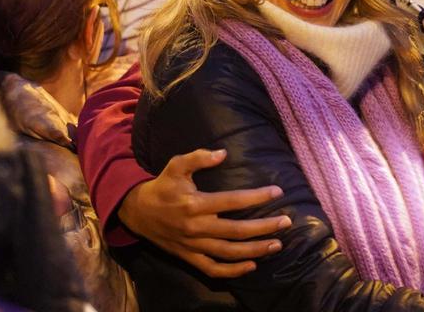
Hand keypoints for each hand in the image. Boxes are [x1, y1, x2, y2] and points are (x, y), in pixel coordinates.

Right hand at [118, 148, 291, 276]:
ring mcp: (193, 246)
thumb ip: (199, 158)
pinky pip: (213, 269)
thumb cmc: (163, 186)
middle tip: (286, 222)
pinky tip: (252, 265)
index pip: (232, 201)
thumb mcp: (176, 165)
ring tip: (277, 244)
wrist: (137, 212)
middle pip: (236, 231)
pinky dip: (233, 270)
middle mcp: (196, 228)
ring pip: (229, 253)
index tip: (277, 192)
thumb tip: (223, 153)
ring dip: (255, 250)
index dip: (257, 197)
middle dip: (264, 227)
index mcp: (195, 204)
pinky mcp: (189, 257)